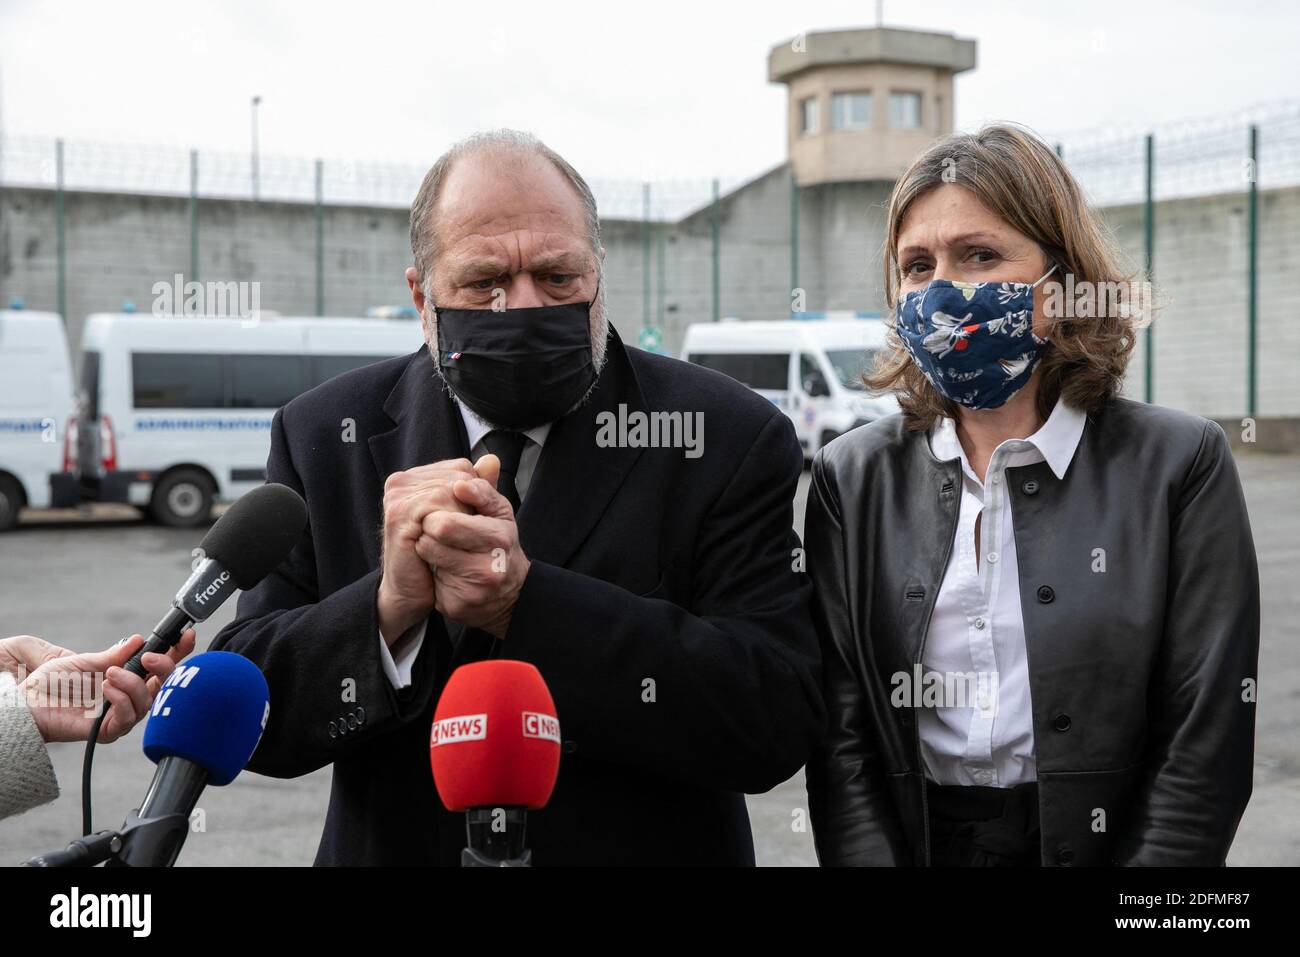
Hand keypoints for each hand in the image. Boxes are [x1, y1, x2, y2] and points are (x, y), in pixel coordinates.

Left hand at [3, 630, 196, 742]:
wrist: (26, 703)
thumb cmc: (53, 683)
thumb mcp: (86, 661)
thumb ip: (115, 655)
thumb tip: (139, 640)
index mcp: (128, 677)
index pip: (160, 666)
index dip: (178, 651)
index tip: (186, 635)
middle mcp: (129, 697)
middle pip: (164, 685)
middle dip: (164, 668)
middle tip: (148, 657)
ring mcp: (120, 714)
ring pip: (148, 702)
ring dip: (134, 684)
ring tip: (111, 674)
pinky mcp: (107, 731)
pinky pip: (128, 719)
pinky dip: (122, 700)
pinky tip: (108, 688)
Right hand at [377, 458, 478, 641]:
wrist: (415, 589)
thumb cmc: (438, 553)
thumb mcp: (462, 516)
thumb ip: (476, 488)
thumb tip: (493, 459)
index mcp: (414, 478)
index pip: (461, 468)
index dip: (477, 492)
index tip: (477, 518)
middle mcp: (401, 482)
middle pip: (458, 477)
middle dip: (472, 504)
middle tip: (472, 531)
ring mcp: (397, 497)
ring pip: (451, 491)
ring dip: (465, 517)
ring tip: (462, 539)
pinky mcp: (398, 515)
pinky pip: (438, 509)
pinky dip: (453, 526)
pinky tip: (453, 543)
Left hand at [415, 461, 529, 638]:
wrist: (506, 595)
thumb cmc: (495, 545)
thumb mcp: (497, 515)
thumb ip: (486, 489)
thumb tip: (486, 461)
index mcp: (502, 531)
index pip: (456, 514)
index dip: (444, 506)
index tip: (445, 501)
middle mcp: (494, 560)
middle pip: (440, 530)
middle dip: (430, 525)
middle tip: (432, 526)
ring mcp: (477, 586)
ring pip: (430, 553)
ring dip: (426, 546)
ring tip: (436, 547)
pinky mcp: (459, 605)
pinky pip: (430, 580)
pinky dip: (430, 572)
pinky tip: (440, 570)